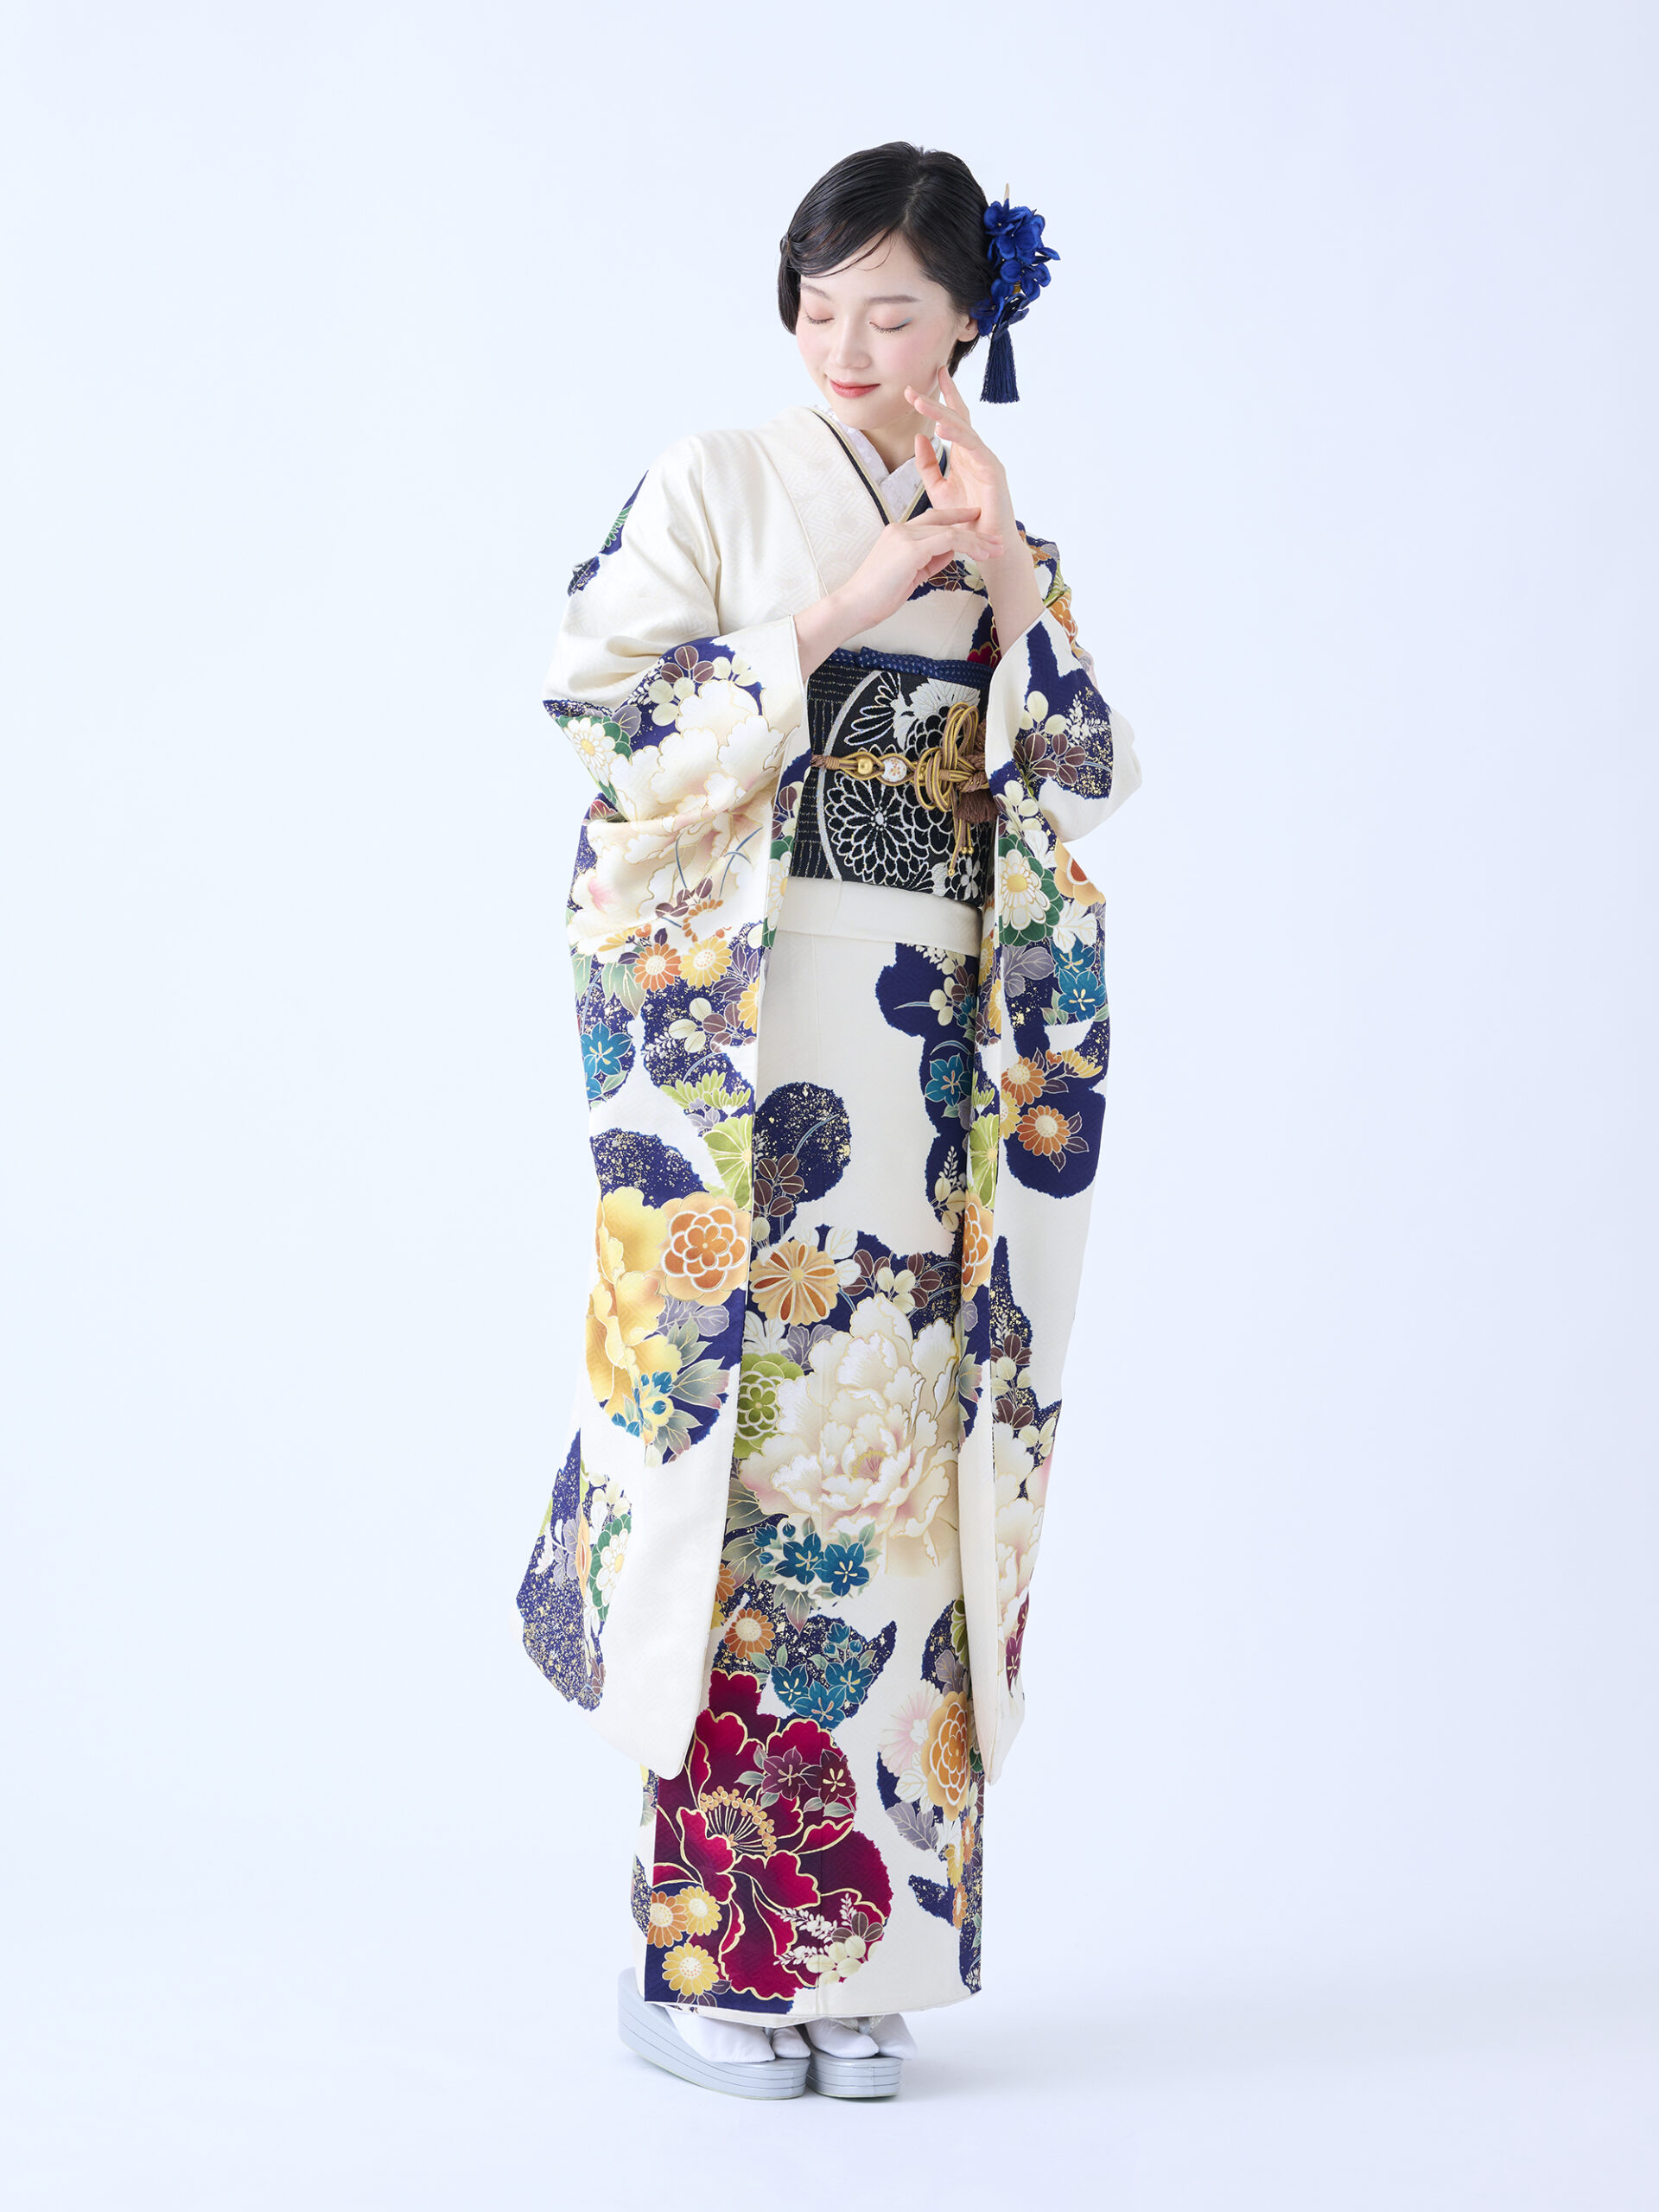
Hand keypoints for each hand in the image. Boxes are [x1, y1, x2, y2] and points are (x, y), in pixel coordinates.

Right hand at [794, 506, 1002, 678]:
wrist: (855, 605)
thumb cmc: (877, 597)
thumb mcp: (909, 575)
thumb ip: (929, 561)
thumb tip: (950, 552)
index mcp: (898, 533)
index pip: (933, 520)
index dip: (957, 519)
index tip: (977, 522)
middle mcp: (901, 529)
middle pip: (945, 522)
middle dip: (974, 530)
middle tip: (996, 538)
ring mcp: (905, 537)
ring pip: (950, 531)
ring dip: (977, 541)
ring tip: (996, 550)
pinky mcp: (910, 549)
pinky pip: (947, 541)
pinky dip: (968, 545)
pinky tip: (982, 554)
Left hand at [905, 365, 1043, 649]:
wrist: (986, 546)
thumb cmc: (966, 519)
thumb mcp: (937, 489)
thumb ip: (927, 464)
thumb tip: (919, 437)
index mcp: (964, 454)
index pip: (952, 420)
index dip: (939, 398)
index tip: (921, 380)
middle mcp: (977, 452)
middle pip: (957, 418)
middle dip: (937, 399)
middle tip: (916, 384)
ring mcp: (987, 460)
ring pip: (963, 429)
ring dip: (941, 415)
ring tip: (921, 402)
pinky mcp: (994, 472)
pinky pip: (975, 450)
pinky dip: (959, 438)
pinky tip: (942, 430)